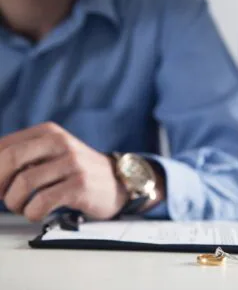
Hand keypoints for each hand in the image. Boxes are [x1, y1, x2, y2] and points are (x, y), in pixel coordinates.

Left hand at [0, 123, 127, 221]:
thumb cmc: (78, 171)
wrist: (117, 182)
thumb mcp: (54, 153)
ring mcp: (72, 163)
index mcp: (49, 132)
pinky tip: (37, 213)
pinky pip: (42, 202)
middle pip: (10, 159)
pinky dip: (32, 213)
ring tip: (23, 208)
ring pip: (23, 184)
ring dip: (14, 203)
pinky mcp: (80, 185)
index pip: (4, 146)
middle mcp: (61, 142)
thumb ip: (25, 156)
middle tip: (2, 197)